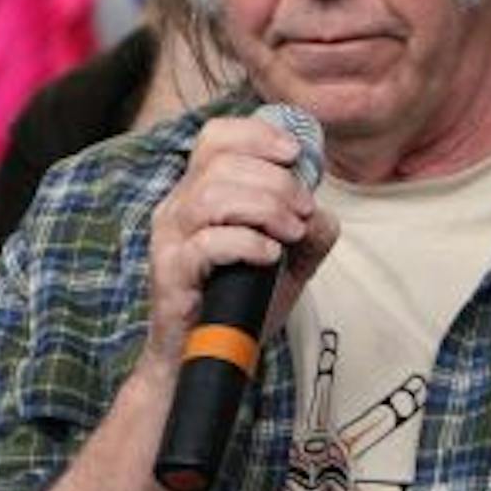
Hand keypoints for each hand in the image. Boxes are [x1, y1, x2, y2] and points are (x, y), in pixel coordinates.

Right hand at [143, 112, 338, 375]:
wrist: (208, 356)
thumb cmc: (241, 303)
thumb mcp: (289, 260)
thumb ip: (310, 230)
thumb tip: (319, 212)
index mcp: (198, 191)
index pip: (216, 136)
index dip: (257, 135)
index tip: (294, 154)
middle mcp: (177, 207)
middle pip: (222, 163)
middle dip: (276, 181)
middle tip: (302, 212)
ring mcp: (170, 238)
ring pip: (214, 195)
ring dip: (266, 208)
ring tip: (290, 233)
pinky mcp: (171, 271)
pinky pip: (209, 242)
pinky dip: (249, 243)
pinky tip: (270, 256)